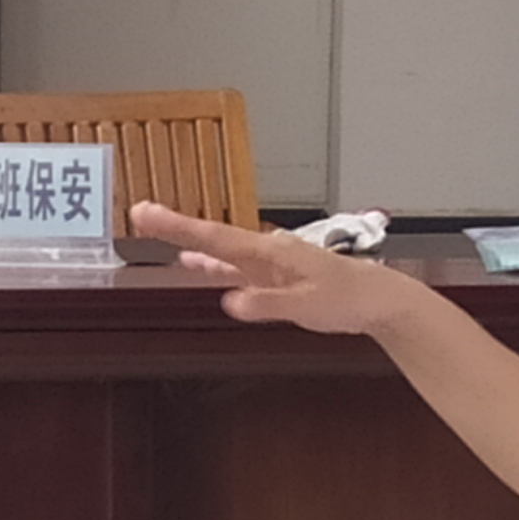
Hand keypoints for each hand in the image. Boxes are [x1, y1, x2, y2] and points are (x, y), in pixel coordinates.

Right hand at [131, 201, 421, 340]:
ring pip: (220, 250)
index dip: (178, 226)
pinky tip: (196, 266)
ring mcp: (267, 263)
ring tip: (157, 230)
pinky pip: (234, 267)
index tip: (147, 213)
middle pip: (211, 237)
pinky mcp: (273, 277)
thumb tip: (230, 301)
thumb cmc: (349, 298)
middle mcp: (264, 251)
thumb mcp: (307, 306)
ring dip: (189, 241)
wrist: (378, 299)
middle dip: (174, 225)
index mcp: (270, 252)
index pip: (215, 237)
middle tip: (140, 212)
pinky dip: (211, 265)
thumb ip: (268, 304)